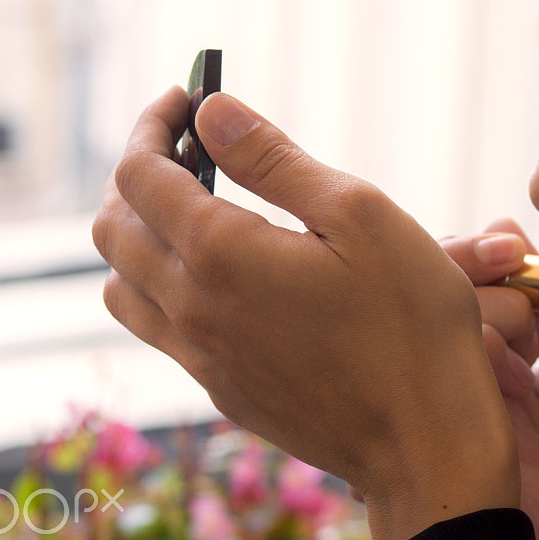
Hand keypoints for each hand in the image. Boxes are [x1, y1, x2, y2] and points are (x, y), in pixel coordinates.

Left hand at [93, 88, 519, 539]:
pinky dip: (162, 283)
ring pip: (122, 283)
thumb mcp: (360, 215)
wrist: (426, 442)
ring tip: (196, 206)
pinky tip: (222, 275)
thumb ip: (275, 160)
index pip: (139, 173)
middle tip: (193, 145)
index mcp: (219, 253)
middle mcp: (190, 307)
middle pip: (113, 226)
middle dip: (138, 171)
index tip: (189, 97)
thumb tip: (211, 111)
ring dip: (139, 232)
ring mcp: (200, 357)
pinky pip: (157, 328)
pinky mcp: (221, 390)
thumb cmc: (412, 322)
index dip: (154, 124)